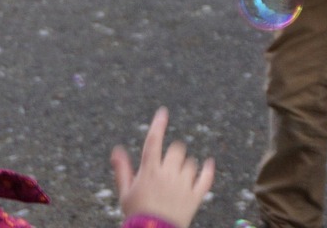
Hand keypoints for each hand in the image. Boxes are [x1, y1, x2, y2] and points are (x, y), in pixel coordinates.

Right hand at [111, 108, 215, 227]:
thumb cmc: (137, 214)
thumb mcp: (125, 193)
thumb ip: (122, 170)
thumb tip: (116, 150)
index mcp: (149, 171)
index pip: (153, 141)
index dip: (158, 125)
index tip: (163, 112)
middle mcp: (167, 174)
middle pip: (177, 149)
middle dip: (173, 153)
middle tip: (169, 165)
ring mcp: (183, 185)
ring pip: (191, 163)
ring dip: (186, 166)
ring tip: (178, 179)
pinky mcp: (195, 197)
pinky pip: (206, 178)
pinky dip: (208, 170)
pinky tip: (209, 164)